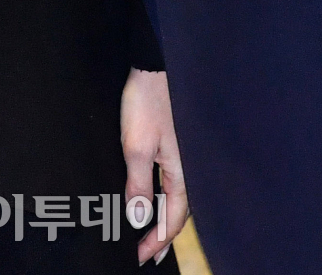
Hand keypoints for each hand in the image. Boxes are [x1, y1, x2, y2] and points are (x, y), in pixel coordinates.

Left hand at [122, 67, 188, 265]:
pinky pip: (168, 178)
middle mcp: (184, 166)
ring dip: (162, 215)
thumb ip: (138, 185)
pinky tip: (150, 195)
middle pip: (177, 210)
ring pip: (173, 194)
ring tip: (149, 232)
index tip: (140, 258)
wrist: (153, 65)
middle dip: (162, 234)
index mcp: (180, 172)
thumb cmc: (147, 102)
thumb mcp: (136, 146)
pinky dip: (160, 195)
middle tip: (147, 254)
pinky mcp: (170, 141)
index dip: (156, 241)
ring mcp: (178, 153)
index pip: (172, 219)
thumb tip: (137, 220)